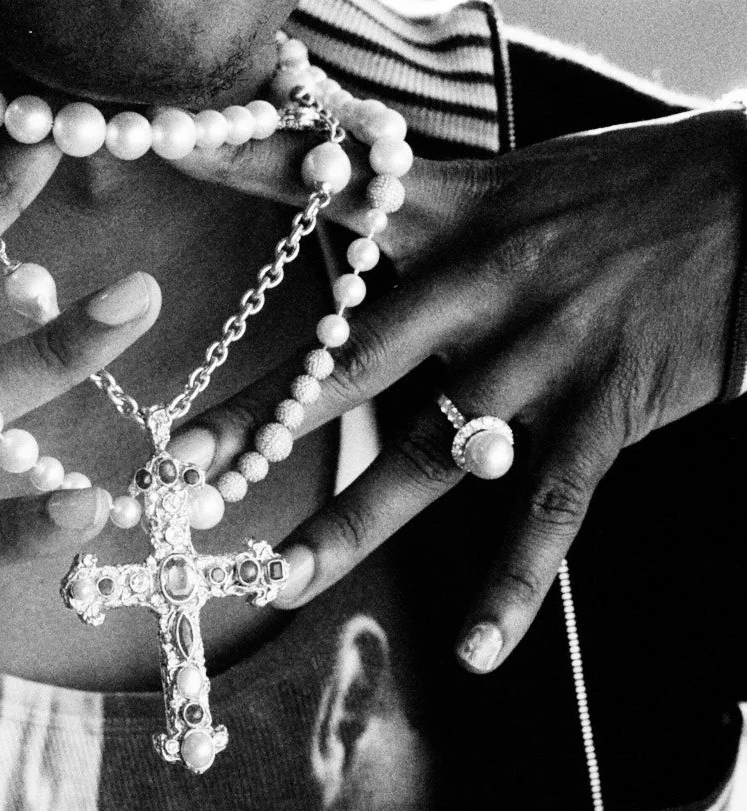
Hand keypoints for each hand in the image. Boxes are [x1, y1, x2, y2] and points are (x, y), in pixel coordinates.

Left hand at [169, 106, 744, 671]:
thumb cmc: (645, 190)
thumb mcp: (526, 179)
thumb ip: (437, 213)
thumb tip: (354, 204)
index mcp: (458, 214)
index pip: (338, 184)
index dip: (251, 167)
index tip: (168, 155)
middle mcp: (484, 284)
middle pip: (348, 361)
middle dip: (259, 421)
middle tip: (180, 469)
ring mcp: (544, 354)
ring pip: (428, 455)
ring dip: (350, 523)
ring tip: (280, 578)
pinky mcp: (609, 409)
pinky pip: (551, 515)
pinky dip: (513, 588)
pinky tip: (476, 652)